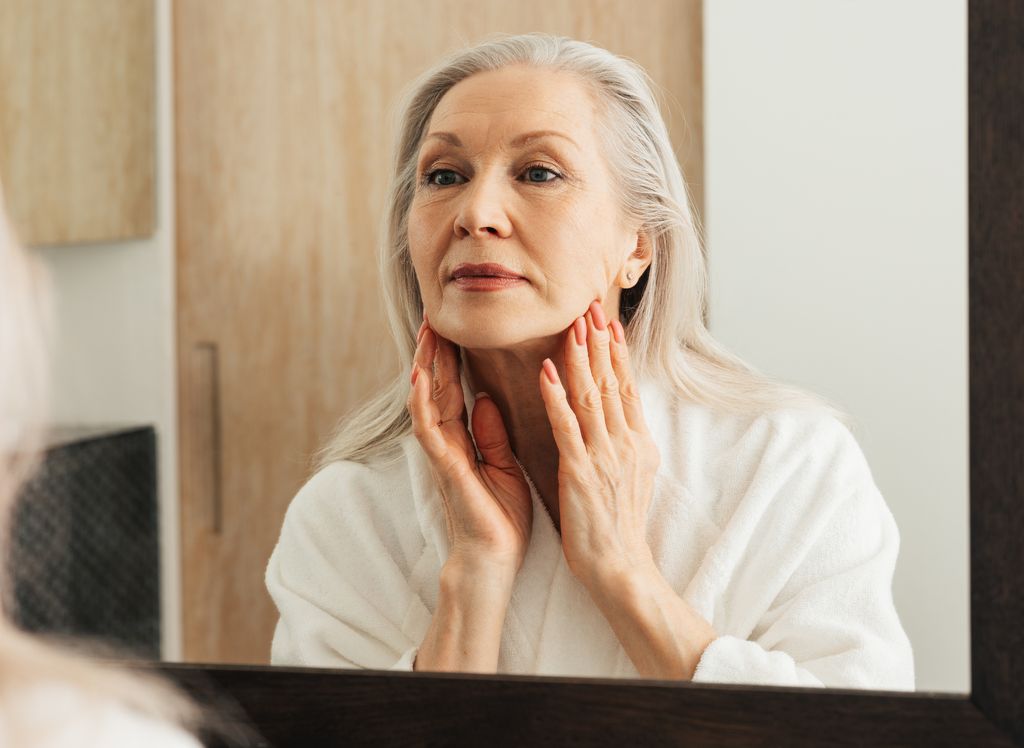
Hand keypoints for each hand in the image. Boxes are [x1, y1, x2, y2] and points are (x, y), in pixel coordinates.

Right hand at [408, 313, 532, 575]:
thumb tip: (487, 399)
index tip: (454, 327)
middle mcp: (448, 442)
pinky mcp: (445, 467)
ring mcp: (442, 453)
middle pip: (438, 387)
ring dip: (426, 365)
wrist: (494, 560)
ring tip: (427, 332)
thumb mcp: (504, 467)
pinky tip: (421, 375)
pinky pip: (429, 428)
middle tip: (434, 315)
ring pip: (428, 399)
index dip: (454, 359)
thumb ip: (493, 434)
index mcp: (465, 440)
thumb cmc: (501, 519)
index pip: (456, 390)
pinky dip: (423, 401)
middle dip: (436, 351)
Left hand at [538, 300, 660, 587]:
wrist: (620, 565)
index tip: (606, 321)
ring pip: (591, 396)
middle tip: (589, 305)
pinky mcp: (580, 471)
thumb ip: (625, 440)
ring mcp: (604, 456)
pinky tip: (548, 371)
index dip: (615, 351)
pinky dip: (557, 396)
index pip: (625, 386)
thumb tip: (622, 413)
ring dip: (580, 357)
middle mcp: (625, 442)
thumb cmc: (619, 524)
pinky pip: (567, 426)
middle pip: (610, 381)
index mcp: (637, 442)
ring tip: (571, 325)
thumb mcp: (633, 474)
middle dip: (599, 342)